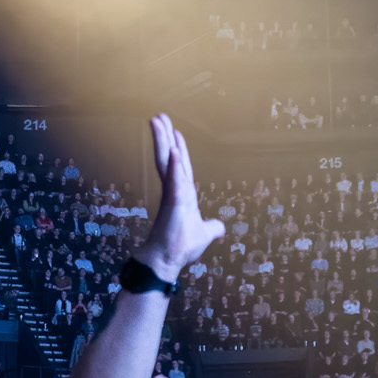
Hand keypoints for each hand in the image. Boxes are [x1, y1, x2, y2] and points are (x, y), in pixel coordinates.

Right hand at [133, 113, 224, 281]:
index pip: (181, 166)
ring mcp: (173, 194)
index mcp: (182, 194)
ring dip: (164, 140)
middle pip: (170, 157)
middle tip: (159, 117)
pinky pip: (174, 180)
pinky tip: (171, 149)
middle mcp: (176, 190)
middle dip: (165, 136)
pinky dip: (174, 165)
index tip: (175, 132)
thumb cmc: (181, 246)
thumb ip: (212, 227)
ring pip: (168, 161)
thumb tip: (220, 227)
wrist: (168, 260)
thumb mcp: (205, 233)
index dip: (178, 149)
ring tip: (157, 120)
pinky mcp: (173, 203)